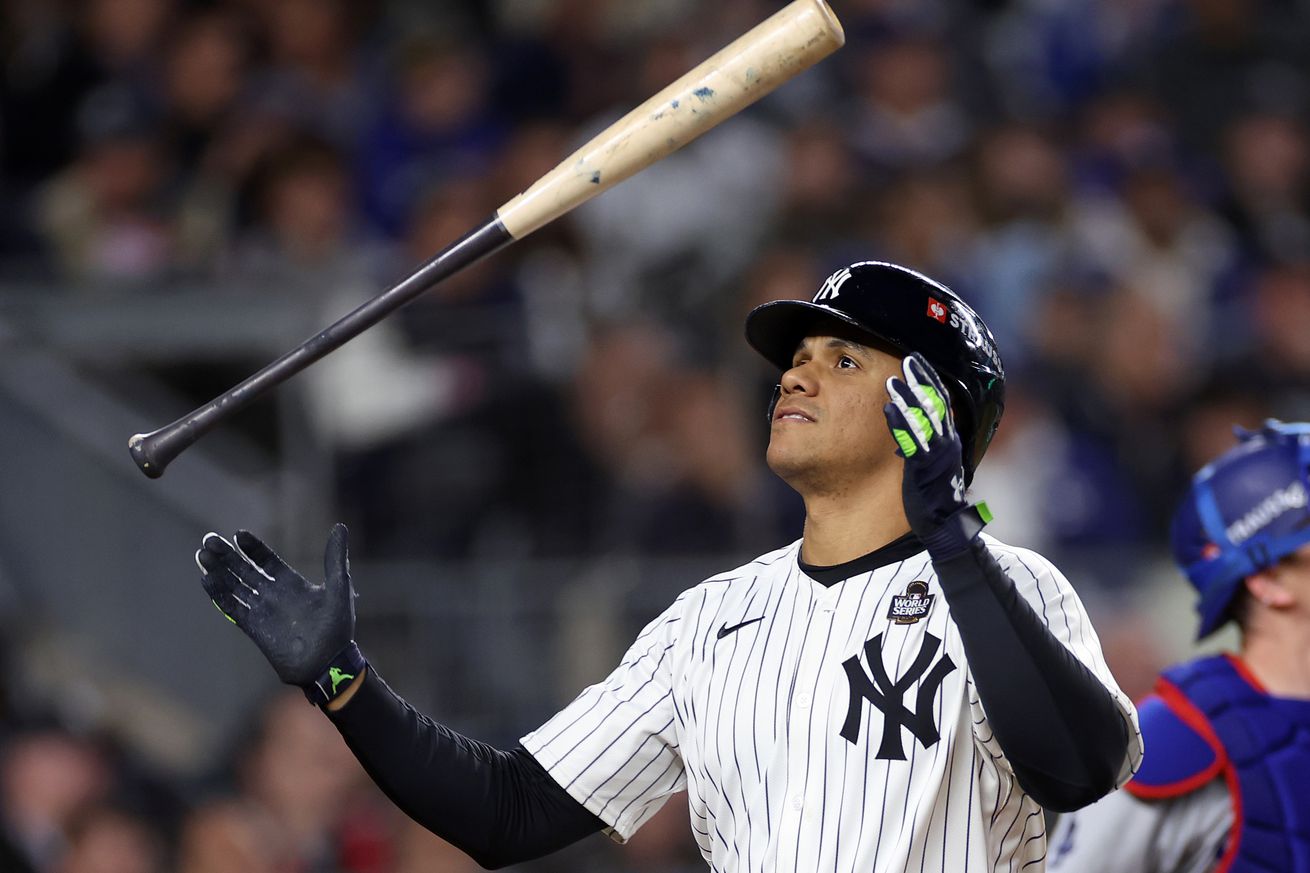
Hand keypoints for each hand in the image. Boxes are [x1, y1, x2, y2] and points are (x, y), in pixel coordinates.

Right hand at [197, 523, 357, 695]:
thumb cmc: (337, 628)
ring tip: (202, 555)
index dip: (253, 548)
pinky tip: (206, 580)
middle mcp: (273, 594)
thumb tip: (340, 526)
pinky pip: (232, 608)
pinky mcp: (254, 628)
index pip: (266, 560)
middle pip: (245, 570)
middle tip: (208, 540)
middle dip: (227, 556)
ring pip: (235, 587)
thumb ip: (335, 559)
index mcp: (291, 583)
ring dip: (218, 572)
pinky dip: (219, 595)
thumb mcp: (339, 588)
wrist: (326, 663)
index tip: (238, 534)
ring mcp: (262, 611)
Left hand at [884, 353, 989, 560]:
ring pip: (924, 420)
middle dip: (921, 380)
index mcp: (948, 442)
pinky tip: (888, 409)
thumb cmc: (933, 500)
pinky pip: (912, 443)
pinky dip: (901, 424)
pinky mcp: (925, 471)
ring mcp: (937, 457)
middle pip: (934, 404)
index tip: (915, 361)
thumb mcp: (929, 467)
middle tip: (908, 358)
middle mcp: (946, 445)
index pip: (940, 404)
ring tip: (893, 378)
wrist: (946, 532)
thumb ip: (923, 446)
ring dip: (908, 397)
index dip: (929, 380)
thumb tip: (910, 428)